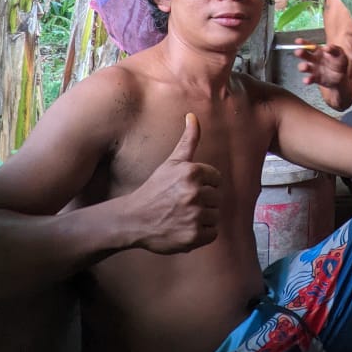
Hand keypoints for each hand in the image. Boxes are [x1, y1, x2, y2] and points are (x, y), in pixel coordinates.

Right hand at [130, 113, 220, 253]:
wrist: (134, 219)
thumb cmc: (155, 189)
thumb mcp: (172, 162)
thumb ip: (188, 140)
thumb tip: (193, 116)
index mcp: (192, 172)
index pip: (216, 179)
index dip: (204, 184)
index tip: (187, 188)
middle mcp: (194, 193)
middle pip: (217, 197)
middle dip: (203, 201)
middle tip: (182, 203)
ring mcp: (194, 215)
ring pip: (215, 215)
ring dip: (203, 217)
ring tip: (183, 215)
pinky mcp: (193, 236)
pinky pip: (212, 233)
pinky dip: (202, 233)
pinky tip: (185, 227)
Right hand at [296, 40, 350, 108]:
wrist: (342, 77)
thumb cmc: (339, 62)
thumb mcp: (340, 54)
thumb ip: (334, 49)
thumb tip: (327, 47)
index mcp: (319, 51)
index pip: (310, 46)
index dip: (304, 43)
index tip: (297, 41)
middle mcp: (314, 59)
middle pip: (305, 55)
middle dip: (300, 53)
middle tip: (298, 52)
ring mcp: (314, 69)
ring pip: (305, 67)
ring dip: (303, 67)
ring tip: (305, 67)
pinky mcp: (315, 79)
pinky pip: (310, 79)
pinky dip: (307, 80)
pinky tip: (307, 80)